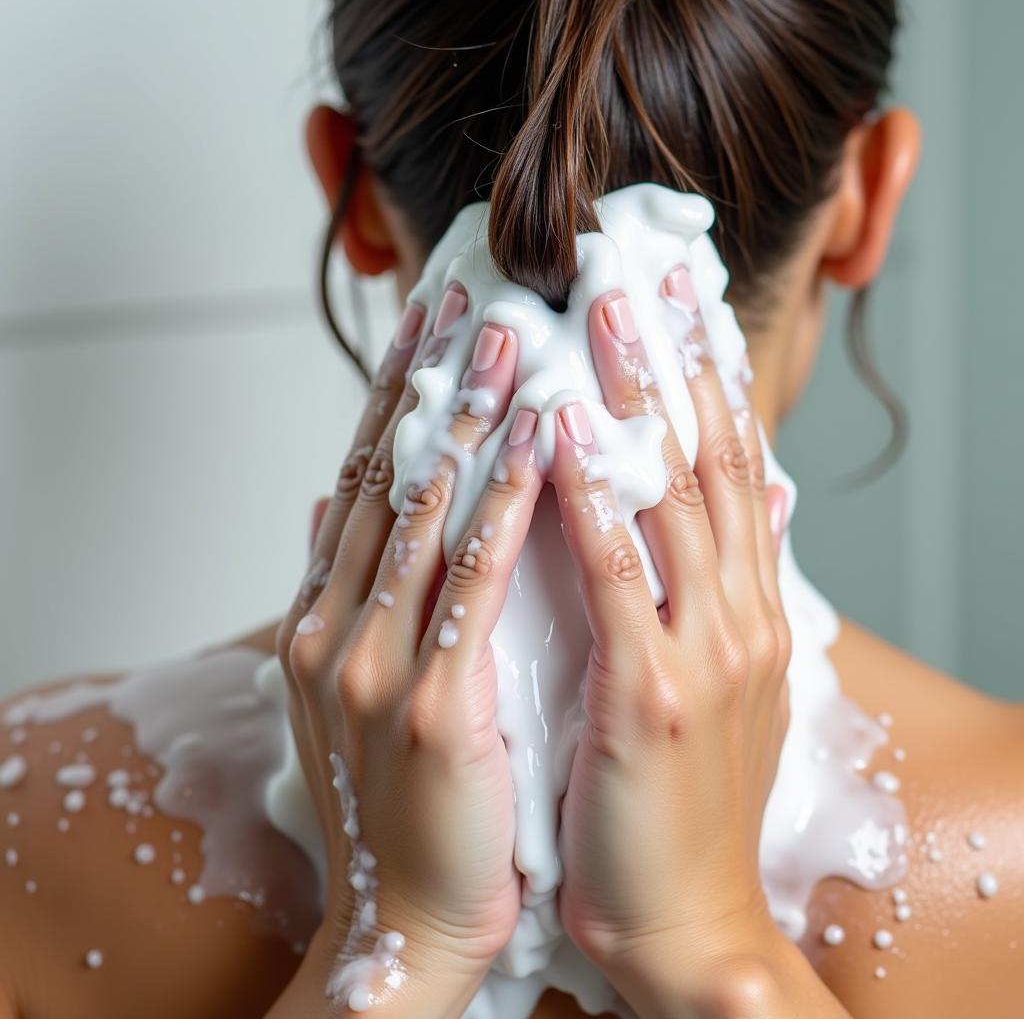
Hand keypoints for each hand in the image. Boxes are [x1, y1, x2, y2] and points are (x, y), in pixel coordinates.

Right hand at [275, 303, 543, 1012]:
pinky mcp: (426, 707)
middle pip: (387, 477)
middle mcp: (333, 625)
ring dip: (471, 419)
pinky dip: (507, 509)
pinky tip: (541, 446)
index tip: (432, 321)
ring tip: (511, 338)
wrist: (407, 915)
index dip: (395, 394)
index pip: (364, 480)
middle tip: (473, 294)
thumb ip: (346, 591)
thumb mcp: (356, 685)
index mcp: (324, 616)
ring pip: (425, 513)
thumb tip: (329, 505)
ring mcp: (372, 664)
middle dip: (433, 380)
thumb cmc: (404, 799)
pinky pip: (472, 589)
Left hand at [551, 277, 801, 1012]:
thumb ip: (704, 597)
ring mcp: (703, 652)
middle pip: (710, 459)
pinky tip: (558, 434)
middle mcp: (738, 614)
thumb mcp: (710, 687)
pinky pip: (613, 578)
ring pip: (670, 497)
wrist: (686, 925)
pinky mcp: (654, 697)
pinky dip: (587, 499)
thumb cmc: (676, 804)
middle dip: (676, 358)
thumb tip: (709, 519)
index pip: (729, 467)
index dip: (705, 378)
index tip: (677, 302)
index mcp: (743, 609)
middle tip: (644, 270)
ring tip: (602, 313)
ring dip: (633, 399)